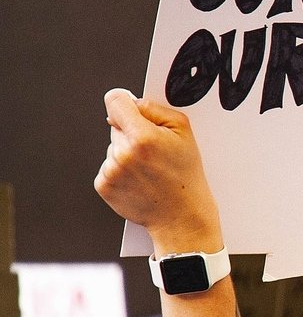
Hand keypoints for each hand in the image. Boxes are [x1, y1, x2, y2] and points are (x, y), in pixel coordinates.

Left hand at [94, 89, 222, 253]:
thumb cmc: (185, 174)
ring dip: (126, 152)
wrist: (180, 215)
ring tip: (149, 168)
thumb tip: (130, 102)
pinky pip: (107, 166)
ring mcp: (111, 171)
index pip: (115, 101)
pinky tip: (139, 179)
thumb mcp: (184, 132)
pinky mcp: (104, 185)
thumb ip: (155, 110)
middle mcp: (122, 153)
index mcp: (143, 137)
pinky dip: (120, 170)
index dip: (123, 101)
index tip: (129, 108)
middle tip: (153, 149)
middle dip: (131, 131)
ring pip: (112, 146)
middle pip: (115, 125)